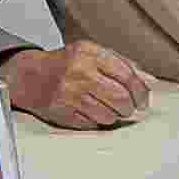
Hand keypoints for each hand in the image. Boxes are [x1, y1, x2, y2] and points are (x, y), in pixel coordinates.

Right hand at [4, 43, 154, 128]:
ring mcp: (70, 95)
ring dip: (114, 115)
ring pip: (108, 116)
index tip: (143, 99)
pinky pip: (92, 125)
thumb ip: (121, 64)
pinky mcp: (63, 114)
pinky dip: (97, 121)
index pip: (126, 75)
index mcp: (89, 54)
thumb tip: (149, 81)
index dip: (140, 91)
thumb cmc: (66, 64)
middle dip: (129, 107)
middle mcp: (79, 73)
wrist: (29, 76)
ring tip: (107, 108)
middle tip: (128, 107)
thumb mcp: (91, 53)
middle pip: (120, 99)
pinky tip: (90, 111)